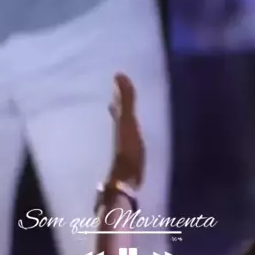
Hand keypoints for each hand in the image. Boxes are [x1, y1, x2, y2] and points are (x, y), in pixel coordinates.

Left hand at [107, 73, 144, 188]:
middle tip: (120, 98)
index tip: (117, 83)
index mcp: (119, 123)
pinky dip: (133, 136)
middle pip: (118, 117)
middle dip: (120, 107)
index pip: (117, 105)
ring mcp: (124, 147)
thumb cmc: (128, 149)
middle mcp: (119, 133)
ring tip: (129, 115)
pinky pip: (131, 141)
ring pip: (124, 129)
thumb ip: (126, 101)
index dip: (117, 96)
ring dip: (126, 121)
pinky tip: (137, 140)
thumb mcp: (128, 122)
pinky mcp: (131, 159)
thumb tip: (118, 75)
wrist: (127, 179)